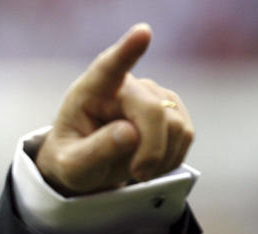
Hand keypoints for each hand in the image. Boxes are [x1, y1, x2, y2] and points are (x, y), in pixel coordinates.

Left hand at [35, 23, 193, 195]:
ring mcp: (153, 93)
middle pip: (153, 112)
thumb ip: (93, 152)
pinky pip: (186, 135)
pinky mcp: (172, 108)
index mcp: (91, 91)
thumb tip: (130, 133)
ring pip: (176, 126)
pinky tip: (149, 163)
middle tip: (136, 175)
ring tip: (134, 169)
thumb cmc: (72, 160)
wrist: (86, 164)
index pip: (109, 67)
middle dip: (150, 151)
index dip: (127, 51)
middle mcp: (126, 85)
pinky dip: (170, 159)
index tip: (142, 33)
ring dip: (159, 158)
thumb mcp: (71, 167)